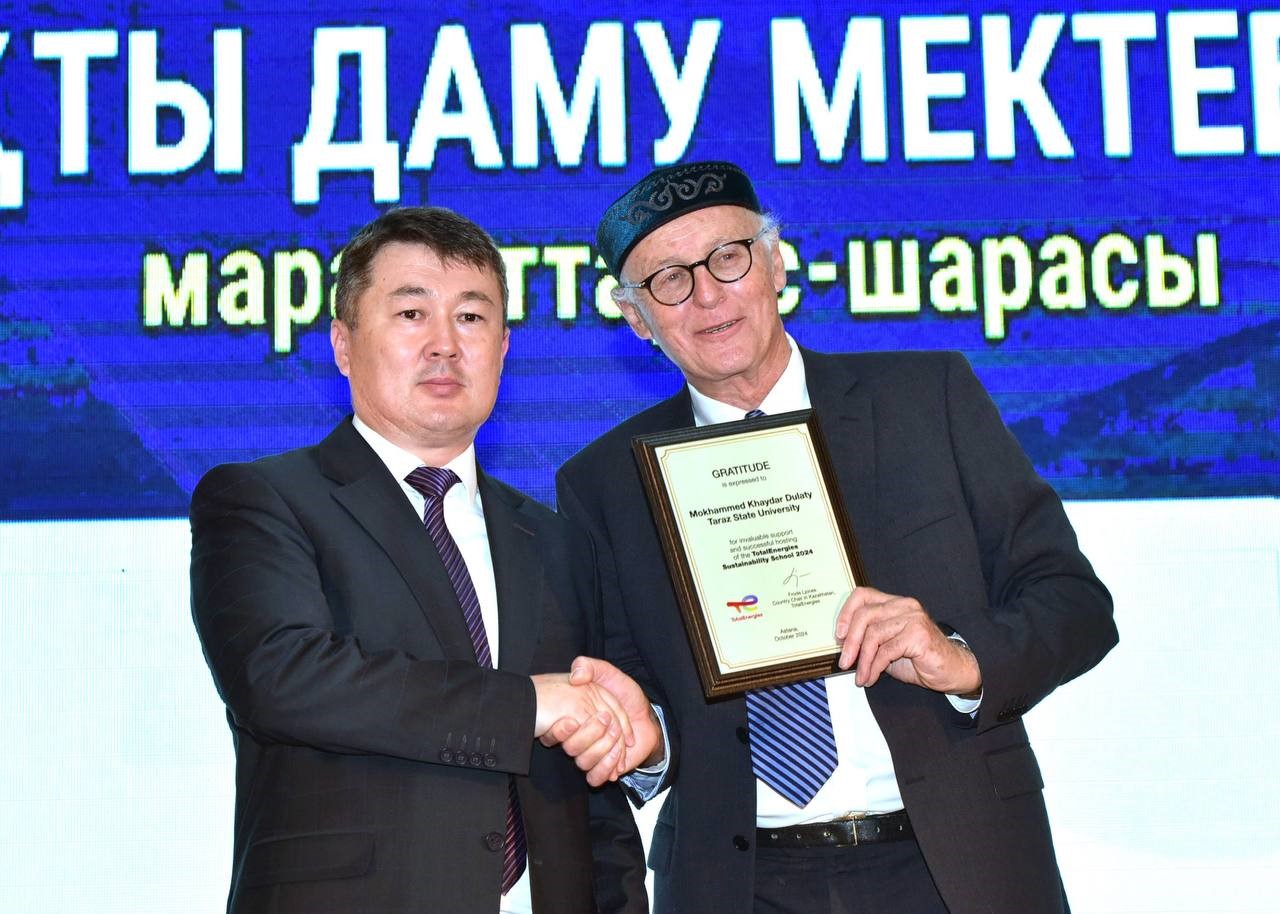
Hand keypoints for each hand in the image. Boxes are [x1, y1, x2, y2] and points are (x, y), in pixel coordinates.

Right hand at [539, 657, 662, 786]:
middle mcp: (577, 735)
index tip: (576, 720)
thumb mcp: (608, 673)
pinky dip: (606, 769)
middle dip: (592, 737)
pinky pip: (594, 778)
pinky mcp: (600, 768)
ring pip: (583, 763)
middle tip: (608, 725)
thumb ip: (590, 667)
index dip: (564, 728)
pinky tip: (620, 761)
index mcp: (571, 714)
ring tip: (619, 743)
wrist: (646, 715)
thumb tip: (575, 677)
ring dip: (603, 752)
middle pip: (571, 747)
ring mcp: (588, 753)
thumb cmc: (625, 693)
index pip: (557, 729)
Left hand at [834, 586, 981, 695]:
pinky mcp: (919, 635)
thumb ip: (870, 639)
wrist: (952, 671)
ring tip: (860, 676)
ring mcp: (913, 618)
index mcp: (895, 602)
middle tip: (844, 662)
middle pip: (864, 615)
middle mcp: (904, 605)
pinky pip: (886, 651)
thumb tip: (843, 645)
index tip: (838, 635)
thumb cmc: (919, 659)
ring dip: (863, 660)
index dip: (846, 613)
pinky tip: (871, 678)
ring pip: (874, 634)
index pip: (862, 595)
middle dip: (850, 642)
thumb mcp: (888, 645)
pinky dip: (874, 667)